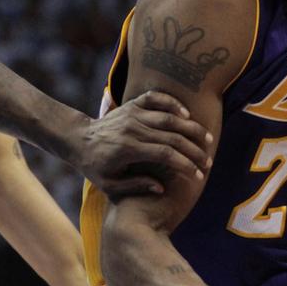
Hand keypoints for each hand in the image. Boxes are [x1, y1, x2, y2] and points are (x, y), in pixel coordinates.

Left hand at [74, 91, 212, 195]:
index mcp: (128, 149)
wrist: (78, 139)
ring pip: (169, 117)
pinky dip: (173, 103)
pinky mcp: (132, 104)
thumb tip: (161, 187)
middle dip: (194, 149)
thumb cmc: (95, 166)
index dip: (185, 164)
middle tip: (208, 160)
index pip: (165, 154)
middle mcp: (133, 128)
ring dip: (191, 127)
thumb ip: (136, 186)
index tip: (197, 174)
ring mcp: (133, 113)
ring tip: (207, 138)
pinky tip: (186, 114)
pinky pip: (156, 98)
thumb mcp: (110, 184)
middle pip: (172, 136)